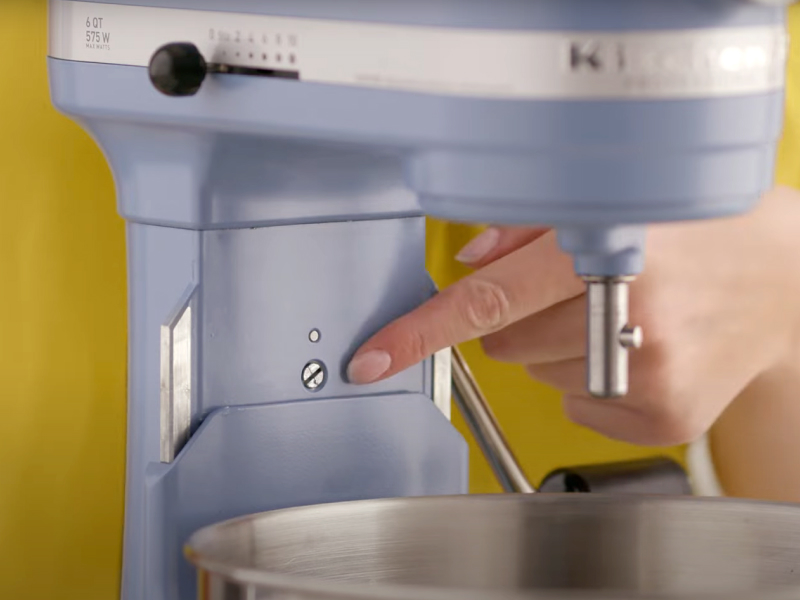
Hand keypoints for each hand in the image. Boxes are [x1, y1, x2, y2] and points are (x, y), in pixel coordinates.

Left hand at [346, 186, 799, 445]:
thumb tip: (469, 260)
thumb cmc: (704, 232)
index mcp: (612, 250)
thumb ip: (530, 225)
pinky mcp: (662, 415)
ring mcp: (648, 375)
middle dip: (522, 317)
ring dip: (560, 344)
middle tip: (579, 287)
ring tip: (621, 311)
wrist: (784, 281)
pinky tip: (635, 346)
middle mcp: (631, 317)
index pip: (490, 299)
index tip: (376, 356)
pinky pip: (576, 404)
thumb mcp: (622, 197)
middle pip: (508, 342)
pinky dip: (589, 378)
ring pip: (538, 373)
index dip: (423, 330)